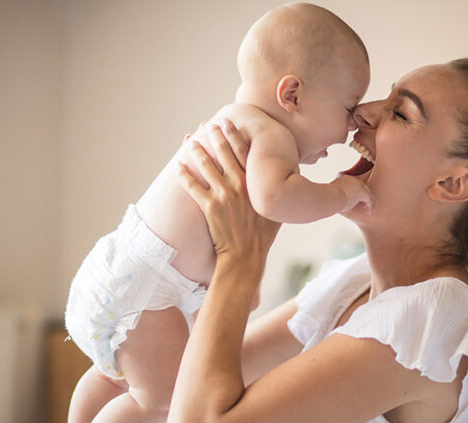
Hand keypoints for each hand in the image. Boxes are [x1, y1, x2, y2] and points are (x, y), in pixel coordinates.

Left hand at [177, 120, 280, 267]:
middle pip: (223, 153)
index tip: (228, 122)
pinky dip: (183, 175)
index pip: (243, 151)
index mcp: (254, 182)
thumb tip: (289, 176)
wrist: (246, 255)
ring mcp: (223, 195)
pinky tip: (178, 166)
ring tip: (190, 140)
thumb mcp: (277, 208)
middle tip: (208, 125)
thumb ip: (278, 190)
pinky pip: (192, 186)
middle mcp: (238, 184)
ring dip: (196, 150)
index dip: (234, 134)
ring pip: (206, 165)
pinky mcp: (209, 207)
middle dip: (214, 136)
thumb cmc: (263, 234)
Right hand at [333, 174, 373, 212]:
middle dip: (364, 196)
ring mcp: (358, 185)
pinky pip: (369, 199)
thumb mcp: (332, 195)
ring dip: (369, 202)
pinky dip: (370, 206)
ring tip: (369, 210)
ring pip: (367, 193)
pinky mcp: (362, 191)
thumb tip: (337, 203)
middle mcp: (353, 180)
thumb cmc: (329, 198)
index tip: (356, 199)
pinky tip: (369, 212)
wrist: (331, 196)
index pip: (353, 184)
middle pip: (362, 187)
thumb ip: (337, 196)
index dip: (356, 192)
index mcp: (344, 179)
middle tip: (364, 204)